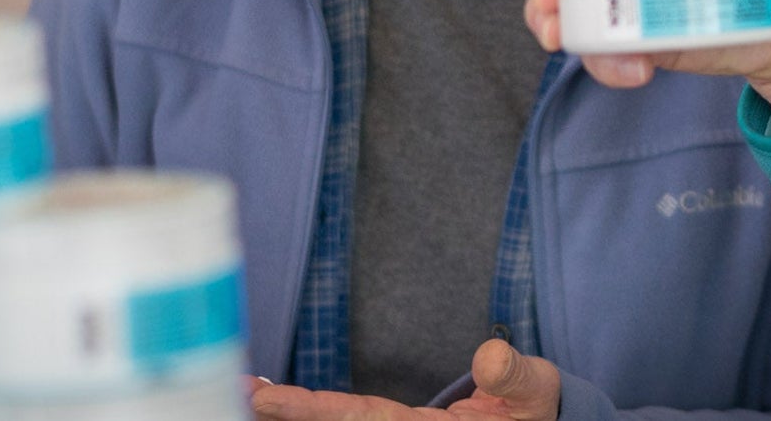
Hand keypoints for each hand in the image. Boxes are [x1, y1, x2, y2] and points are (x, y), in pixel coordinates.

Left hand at [249, 340, 560, 419]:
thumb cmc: (532, 411)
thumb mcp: (534, 389)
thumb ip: (513, 373)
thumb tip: (487, 356)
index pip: (360, 420)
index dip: (311, 410)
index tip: (267, 399)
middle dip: (285, 413)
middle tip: (236, 393)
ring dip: (291, 416)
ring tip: (244, 394)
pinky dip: (312, 413)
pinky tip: (276, 402)